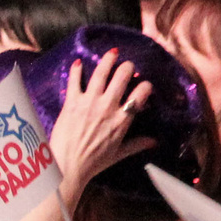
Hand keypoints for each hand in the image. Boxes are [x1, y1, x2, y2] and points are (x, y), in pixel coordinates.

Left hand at [47, 54, 150, 195]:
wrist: (66, 166)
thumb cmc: (94, 162)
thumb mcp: (118, 153)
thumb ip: (137, 144)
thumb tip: (154, 142)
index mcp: (122, 119)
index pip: (140, 94)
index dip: (146, 86)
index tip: (145, 86)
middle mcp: (107, 106)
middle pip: (122, 77)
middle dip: (127, 68)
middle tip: (128, 66)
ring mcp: (88, 102)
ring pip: (101, 73)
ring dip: (107, 60)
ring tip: (112, 53)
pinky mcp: (71, 102)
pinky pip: (75, 81)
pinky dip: (77, 70)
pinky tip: (79, 62)